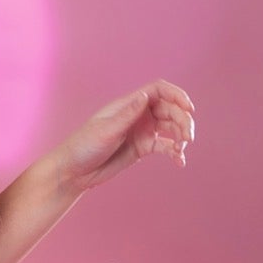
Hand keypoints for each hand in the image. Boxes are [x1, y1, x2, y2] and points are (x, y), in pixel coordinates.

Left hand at [54, 79, 195, 194]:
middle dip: (182, 121)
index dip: (177, 95)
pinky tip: (179, 161)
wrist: (74, 172)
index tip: (189, 108)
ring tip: (182, 149)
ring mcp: (142, 131)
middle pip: (170, 109)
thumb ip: (128, 114)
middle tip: (187, 138)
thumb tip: (146, 96)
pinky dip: (174, 152)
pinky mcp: (143, 148)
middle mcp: (138, 115)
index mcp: (129, 105)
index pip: (159, 90)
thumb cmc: (84, 146)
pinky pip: (165, 146)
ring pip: (171, 127)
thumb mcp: (106, 130)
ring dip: (181, 136)